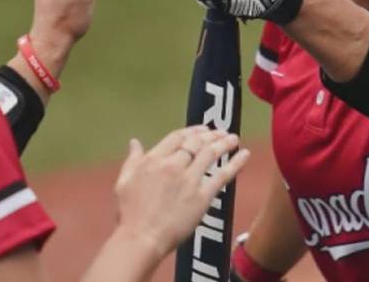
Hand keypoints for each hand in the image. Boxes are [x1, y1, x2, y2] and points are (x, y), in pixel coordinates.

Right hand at [112, 126, 249, 259]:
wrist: (141, 238)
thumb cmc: (130, 214)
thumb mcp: (124, 181)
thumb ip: (132, 159)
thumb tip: (134, 142)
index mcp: (153, 160)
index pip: (177, 137)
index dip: (191, 131)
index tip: (201, 130)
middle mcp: (172, 165)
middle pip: (196, 143)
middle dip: (210, 135)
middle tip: (220, 132)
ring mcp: (188, 180)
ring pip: (211, 154)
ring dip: (224, 143)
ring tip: (233, 138)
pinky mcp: (202, 196)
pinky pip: (223, 175)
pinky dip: (236, 163)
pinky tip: (244, 154)